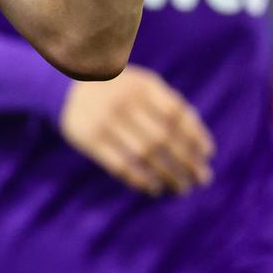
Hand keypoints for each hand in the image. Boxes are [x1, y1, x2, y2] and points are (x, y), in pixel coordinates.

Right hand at [59, 64, 214, 195]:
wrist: (65, 83)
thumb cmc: (116, 88)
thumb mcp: (140, 84)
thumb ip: (168, 104)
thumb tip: (199, 139)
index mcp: (142, 86)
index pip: (177, 114)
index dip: (195, 135)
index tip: (207, 154)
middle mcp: (125, 102)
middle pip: (163, 138)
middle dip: (187, 161)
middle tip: (202, 179)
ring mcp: (105, 121)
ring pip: (144, 154)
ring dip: (168, 175)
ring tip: (182, 188)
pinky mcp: (89, 139)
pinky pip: (119, 164)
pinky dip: (139, 179)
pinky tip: (154, 188)